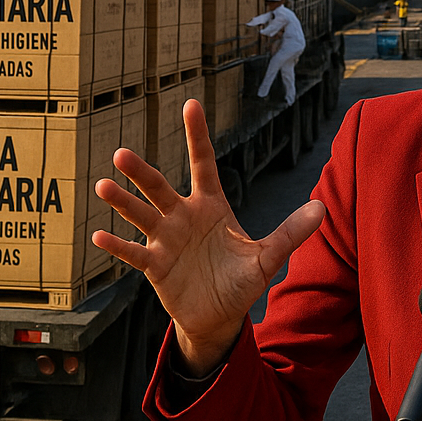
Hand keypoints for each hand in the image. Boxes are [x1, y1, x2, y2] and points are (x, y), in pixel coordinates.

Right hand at [92, 99, 325, 374]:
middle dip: (141, 172)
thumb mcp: (268, 256)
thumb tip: (321, 209)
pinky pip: (133, 253)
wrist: (220, 316)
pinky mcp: (155, 266)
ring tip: (103, 185)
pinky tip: (100, 234)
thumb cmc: (241, 280)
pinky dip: (117, 245)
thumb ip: (291, 232)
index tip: (191, 104)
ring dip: (122, 202)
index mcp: (212, 206)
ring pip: (141, 215)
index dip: (197, 136)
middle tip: (122, 154)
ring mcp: (166, 240)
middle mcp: (184, 217)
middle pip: (160, 188)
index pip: (203, 163)